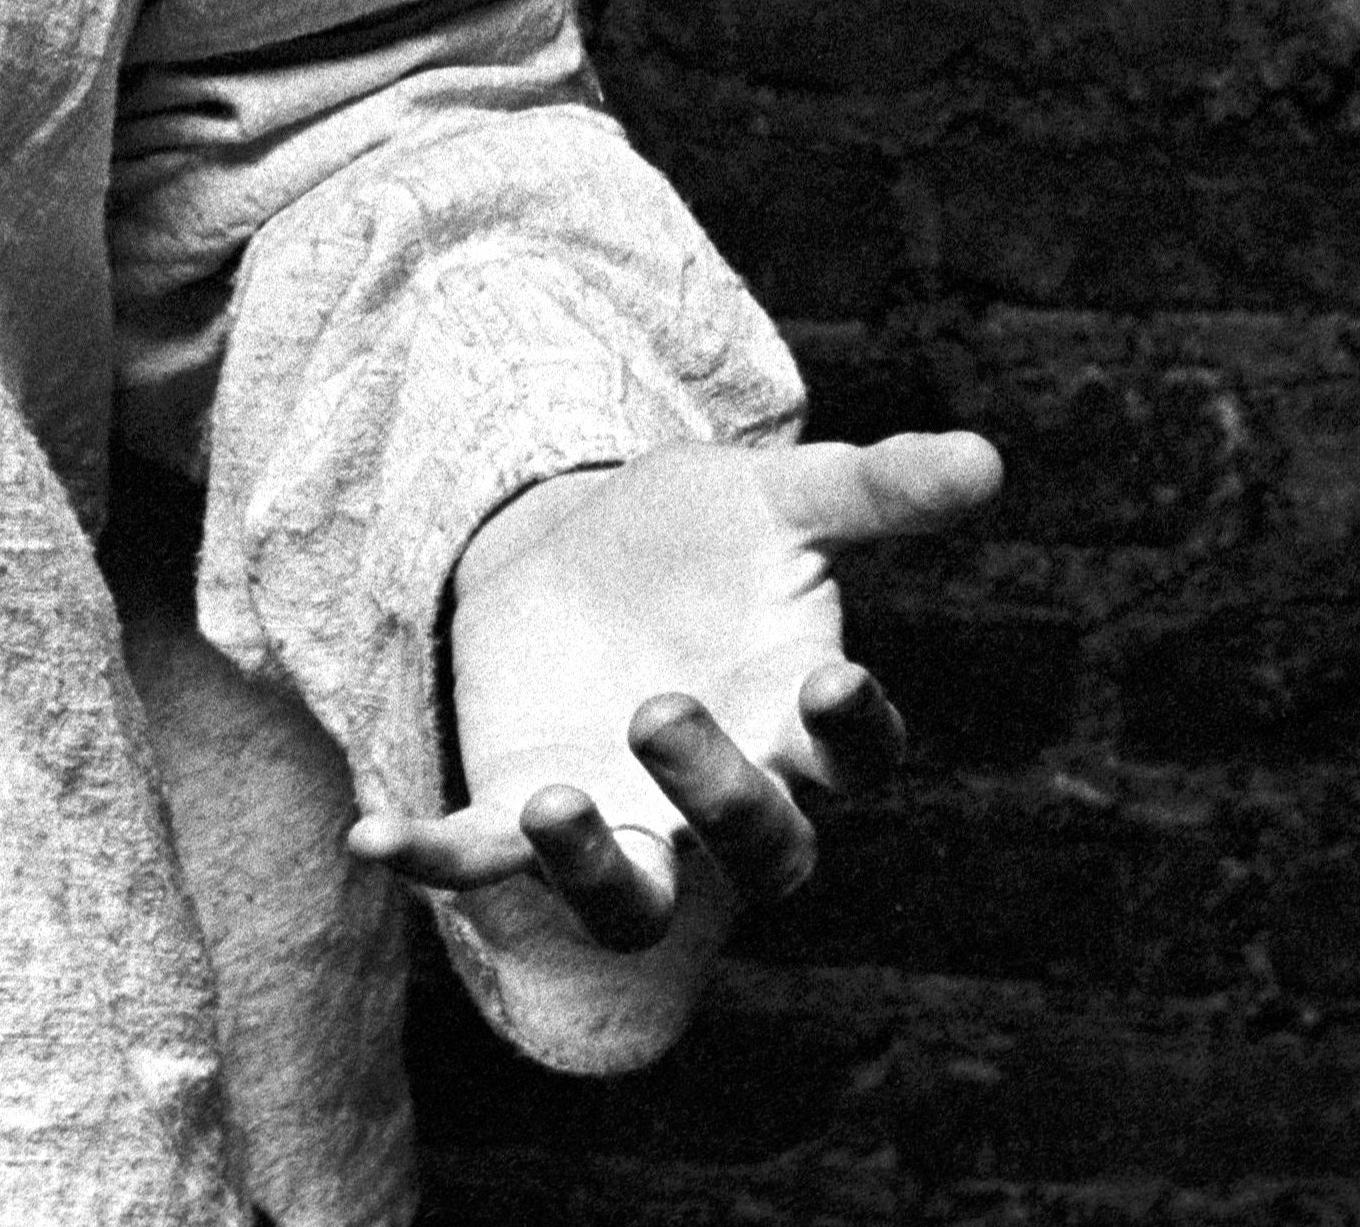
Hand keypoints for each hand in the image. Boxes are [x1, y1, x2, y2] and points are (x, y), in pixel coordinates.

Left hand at [354, 429, 1001, 952]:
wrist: (571, 544)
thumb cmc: (696, 533)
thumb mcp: (771, 494)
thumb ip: (872, 487)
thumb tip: (989, 458)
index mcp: (803, 716)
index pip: (855, 755)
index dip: (851, 731)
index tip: (832, 679)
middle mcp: (730, 795)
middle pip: (759, 847)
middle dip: (719, 792)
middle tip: (659, 706)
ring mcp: (631, 822)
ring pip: (636, 901)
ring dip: (598, 869)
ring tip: (554, 802)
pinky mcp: (523, 817)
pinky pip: (481, 863)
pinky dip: (431, 858)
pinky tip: (370, 835)